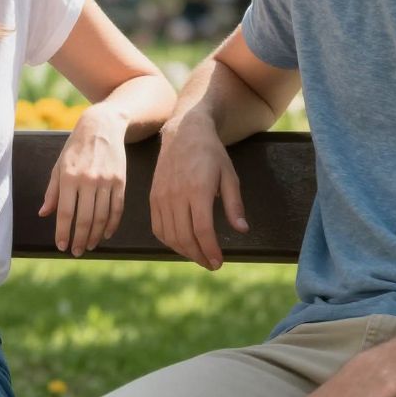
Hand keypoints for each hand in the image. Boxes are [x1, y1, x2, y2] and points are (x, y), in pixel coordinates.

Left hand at [40, 106, 126, 254]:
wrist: (102, 126)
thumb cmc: (76, 147)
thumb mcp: (59, 166)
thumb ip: (52, 191)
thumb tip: (43, 214)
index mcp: (69, 177)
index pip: (65, 213)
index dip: (63, 232)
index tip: (61, 246)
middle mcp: (88, 180)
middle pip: (85, 219)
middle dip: (80, 239)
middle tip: (76, 251)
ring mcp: (106, 181)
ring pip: (102, 217)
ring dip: (96, 236)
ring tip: (90, 246)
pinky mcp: (120, 181)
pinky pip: (117, 209)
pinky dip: (112, 225)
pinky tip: (106, 234)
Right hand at [150, 112, 247, 268]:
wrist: (184, 132)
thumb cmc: (211, 154)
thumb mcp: (229, 176)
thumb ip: (234, 205)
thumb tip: (242, 230)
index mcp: (198, 190)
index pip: (202, 230)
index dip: (211, 250)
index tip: (219, 262)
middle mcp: (176, 195)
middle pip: (185, 237)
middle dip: (199, 256)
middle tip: (211, 264)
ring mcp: (162, 196)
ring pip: (170, 236)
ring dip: (184, 252)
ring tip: (198, 256)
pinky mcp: (153, 197)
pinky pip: (157, 227)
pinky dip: (168, 241)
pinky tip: (180, 244)